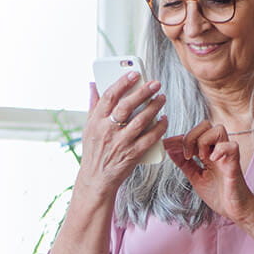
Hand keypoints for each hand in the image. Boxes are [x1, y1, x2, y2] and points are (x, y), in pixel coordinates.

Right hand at [78, 71, 166, 192]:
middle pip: (126, 106)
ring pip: (140, 120)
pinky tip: (164, 119)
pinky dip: (159, 128)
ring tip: (162, 98)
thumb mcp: (88, 127)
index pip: (109, 97)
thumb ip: (93, 105)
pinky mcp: (132, 154)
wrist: (96, 179)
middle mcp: (107, 131)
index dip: (122, 83)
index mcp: (96, 121)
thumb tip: (94, 84)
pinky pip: (150, 138)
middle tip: (155, 83)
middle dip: (143, 92)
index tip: (134, 73)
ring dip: (154, 107)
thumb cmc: (94, 151)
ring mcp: (120, 143)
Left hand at [162, 121, 253, 224]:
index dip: (178, 138)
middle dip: (191, 136)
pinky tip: (212, 160)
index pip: (194, 133)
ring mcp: (227, 155)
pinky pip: (231, 146)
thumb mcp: (195, 177)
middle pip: (206, 125)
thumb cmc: (218, 194)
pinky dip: (220, 150)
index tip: (166, 145)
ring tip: (200, 159)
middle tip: (187, 156)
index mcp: (208, 152)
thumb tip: (170, 150)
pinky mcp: (234, 164)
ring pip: (218, 129)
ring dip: (204, 141)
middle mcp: (218, 150)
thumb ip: (184, 164)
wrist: (234, 210)